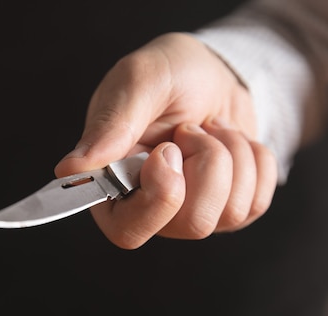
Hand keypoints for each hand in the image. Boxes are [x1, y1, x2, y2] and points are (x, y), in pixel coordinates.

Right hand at [54, 32, 276, 248]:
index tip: (168, 150)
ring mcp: (190, 212)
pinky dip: (254, 161)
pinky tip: (230, 142)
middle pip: (193, 223)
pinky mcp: (227, 209)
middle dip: (208, 163)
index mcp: (114, 183)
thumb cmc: (171, 74)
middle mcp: (150, 206)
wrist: (213, 73)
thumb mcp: (140, 82)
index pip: (128, 230)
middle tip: (191, 131)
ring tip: (209, 131)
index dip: (159, 196)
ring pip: (230, 212)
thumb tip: (71, 170)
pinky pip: (255, 203)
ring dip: (231, 155)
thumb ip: (111, 125)